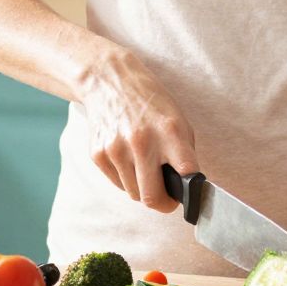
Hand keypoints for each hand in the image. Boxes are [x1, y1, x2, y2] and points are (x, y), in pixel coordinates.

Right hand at [76, 45, 197, 213]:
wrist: (110, 81)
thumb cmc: (151, 103)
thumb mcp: (178, 119)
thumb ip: (183, 153)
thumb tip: (186, 188)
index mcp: (170, 131)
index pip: (186, 174)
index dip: (188, 194)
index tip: (189, 199)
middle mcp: (142, 141)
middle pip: (152, 197)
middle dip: (162, 204)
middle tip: (167, 199)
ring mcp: (116, 149)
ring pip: (133, 193)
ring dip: (142, 187)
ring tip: (144, 166)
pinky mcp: (97, 155)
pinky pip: (117, 183)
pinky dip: (125, 178)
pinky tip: (127, 157)